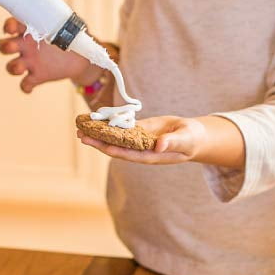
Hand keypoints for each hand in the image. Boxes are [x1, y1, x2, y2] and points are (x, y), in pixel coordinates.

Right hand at [0, 17, 91, 92]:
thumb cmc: (71, 36)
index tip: (10, 28)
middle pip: (5, 45)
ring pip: (11, 65)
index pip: (14, 25)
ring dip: (13, 67)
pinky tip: (29, 88)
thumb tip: (69, 19)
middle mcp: (26, 45)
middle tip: (12, 47)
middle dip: (5, 46)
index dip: (8, 26)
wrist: (81, 58)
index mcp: (32, 30)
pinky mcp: (37, 76)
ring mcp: (30, 62)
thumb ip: (63, 20)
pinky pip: (25, 83)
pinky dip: (25, 87)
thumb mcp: (69, 25)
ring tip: (21, 69)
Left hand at [77, 114, 203, 163]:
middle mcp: (140, 149)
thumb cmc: (191, 139)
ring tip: (81, 127)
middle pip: (116, 146)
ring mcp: (137, 140)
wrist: (192, 134)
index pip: (128, 154)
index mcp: (150, 155)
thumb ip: (172, 143)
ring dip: (99, 133)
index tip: (101, 145)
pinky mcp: (138, 130)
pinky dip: (109, 123)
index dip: (114, 149)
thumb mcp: (185, 140)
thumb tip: (158, 146)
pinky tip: (96, 119)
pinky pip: (121, 127)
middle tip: (82, 135)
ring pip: (115, 137)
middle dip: (99, 142)